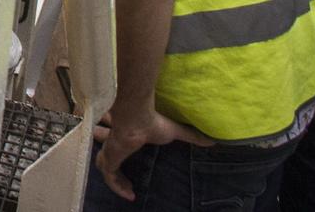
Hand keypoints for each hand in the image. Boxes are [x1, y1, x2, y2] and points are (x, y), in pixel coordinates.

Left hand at [92, 102, 210, 199]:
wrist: (137, 119)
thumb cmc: (153, 122)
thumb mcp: (174, 131)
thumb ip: (190, 136)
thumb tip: (211, 141)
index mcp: (124, 131)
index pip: (115, 134)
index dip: (119, 142)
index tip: (129, 148)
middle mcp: (112, 139)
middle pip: (104, 147)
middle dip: (108, 157)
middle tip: (118, 170)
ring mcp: (108, 150)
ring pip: (103, 164)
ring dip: (114, 176)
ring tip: (127, 189)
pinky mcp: (108, 160)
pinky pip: (110, 179)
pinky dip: (118, 188)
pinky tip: (130, 195)